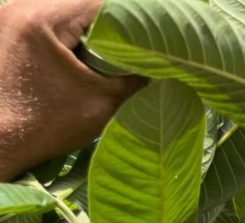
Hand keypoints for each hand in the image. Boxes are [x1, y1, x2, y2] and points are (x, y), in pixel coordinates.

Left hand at [0, 0, 142, 180]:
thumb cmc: (45, 126)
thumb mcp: (103, 103)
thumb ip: (137, 80)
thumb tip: (167, 68)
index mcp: (42, 18)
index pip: (102, 4)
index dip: (135, 21)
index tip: (155, 41)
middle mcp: (21, 7)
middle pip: (84, 5)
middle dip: (115, 27)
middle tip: (141, 49)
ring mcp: (11, 17)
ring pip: (68, 13)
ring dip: (94, 32)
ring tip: (117, 56)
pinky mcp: (8, 30)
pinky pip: (51, 23)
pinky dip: (73, 37)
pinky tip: (88, 60)